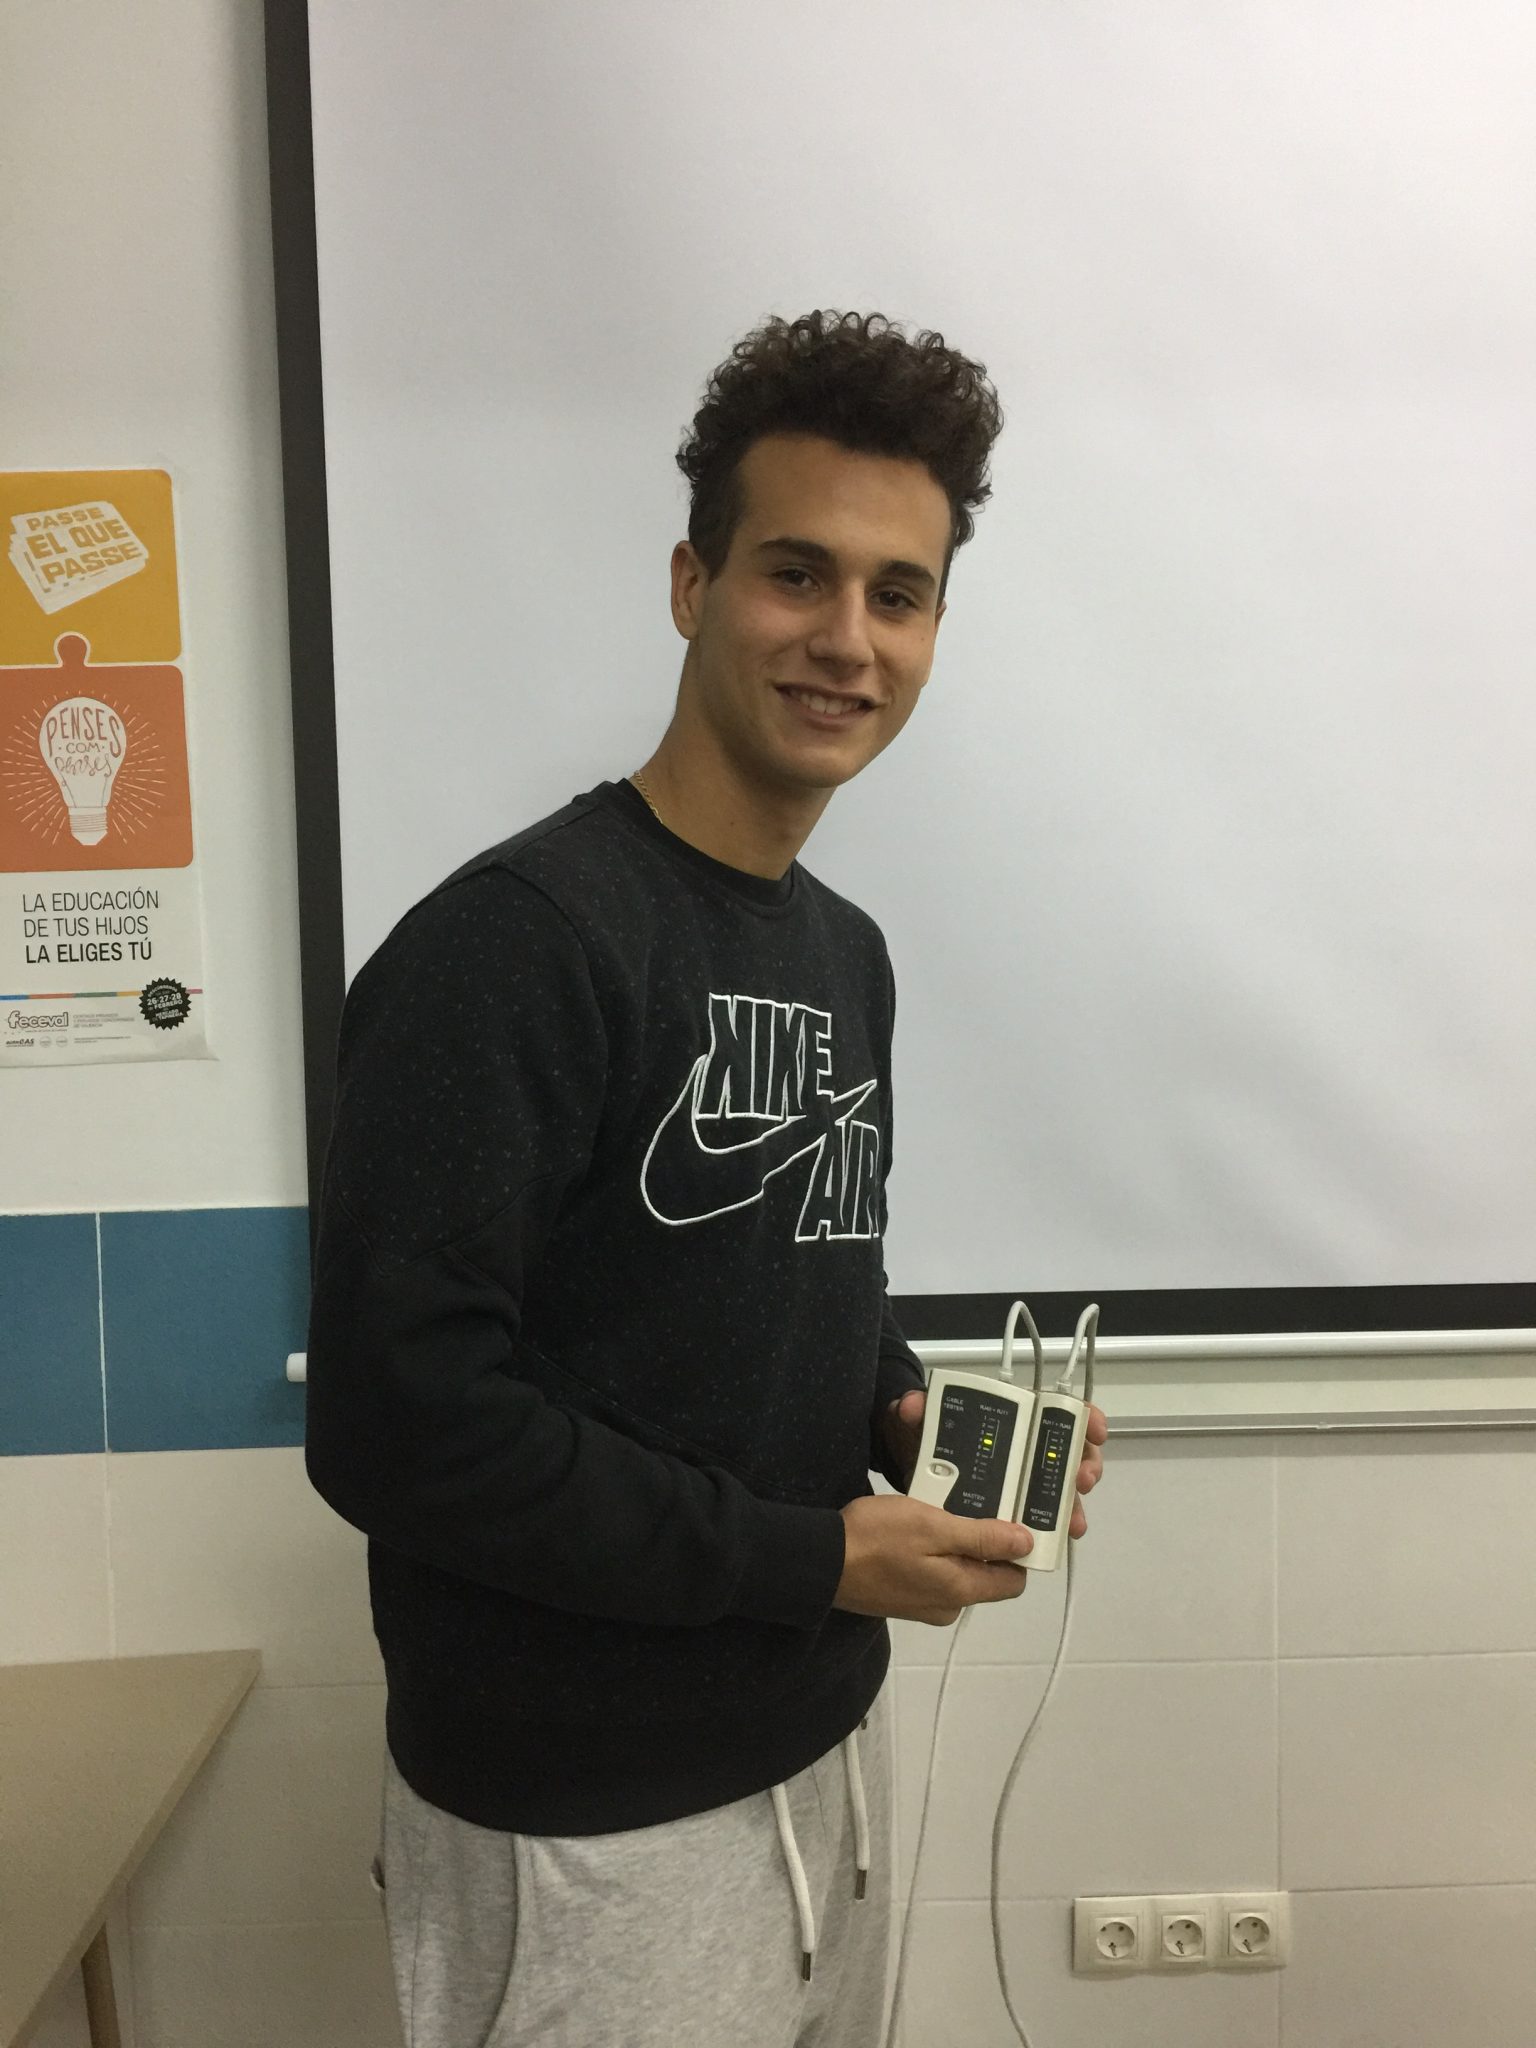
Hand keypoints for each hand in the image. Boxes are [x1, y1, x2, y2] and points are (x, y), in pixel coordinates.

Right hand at [834, 1493, 1032, 1625]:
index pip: (1014, 1579)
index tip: (1008, 1514)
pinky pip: (933, 1573)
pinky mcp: (902, 1597)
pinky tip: (915, 1527)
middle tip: (967, 1502)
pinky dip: (932, 1551)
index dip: (1017, 1548)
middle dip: (983, 1541)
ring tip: (938, 1509)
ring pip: (957, 1571)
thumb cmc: (878, 1539)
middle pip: (986, 1574)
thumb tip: (1026, 1544)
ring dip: (954, 1543)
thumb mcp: (933, 1527)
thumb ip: (982, 1538)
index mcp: (961, 1592)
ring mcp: (923, 1605)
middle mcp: (948, 1606)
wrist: (820, 1561)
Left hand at [882, 1391, 1108, 1537]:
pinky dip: (1054, 1526)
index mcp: (1009, 1417)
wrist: (910, 1467)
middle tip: (1081, 1479)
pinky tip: (1059, 1537)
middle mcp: (1024, 1445)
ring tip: (1072, 1521)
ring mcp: (1021, 1478)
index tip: (1093, 1428)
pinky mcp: (1012, 1507)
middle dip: (1085, 1464)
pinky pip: (1042, 1516)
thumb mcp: (915, 1419)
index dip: (1082, 1416)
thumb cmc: (921, 1436)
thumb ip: (913, 1409)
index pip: (1056, 1409)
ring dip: (1073, 1502)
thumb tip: (912, 1406)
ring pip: (1061, 1487)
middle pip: (1069, 1450)